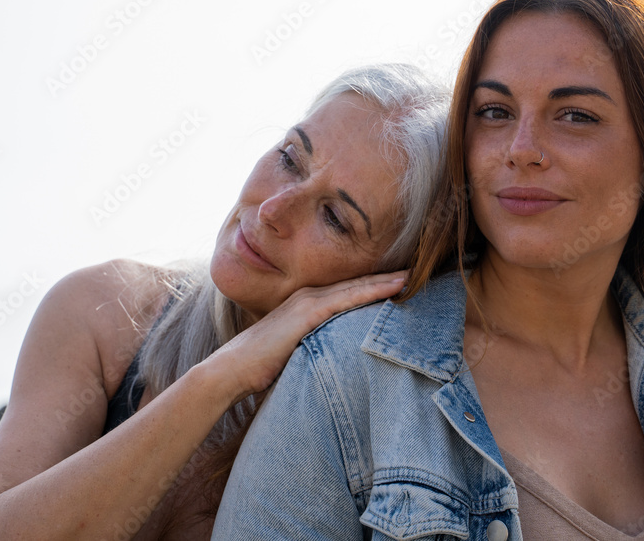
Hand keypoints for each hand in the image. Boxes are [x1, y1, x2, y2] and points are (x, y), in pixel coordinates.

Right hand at [206, 271, 406, 399]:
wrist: (229, 371)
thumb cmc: (258, 368)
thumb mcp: (294, 353)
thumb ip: (313, 348)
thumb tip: (333, 361)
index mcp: (305, 305)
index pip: (346, 292)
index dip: (373, 286)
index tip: (399, 283)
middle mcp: (308, 297)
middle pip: (355, 284)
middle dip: (385, 278)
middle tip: (414, 272)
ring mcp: (307, 302)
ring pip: (355, 287)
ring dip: (384, 281)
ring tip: (412, 275)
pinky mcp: (306, 313)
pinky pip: (347, 299)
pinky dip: (371, 291)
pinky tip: (393, 288)